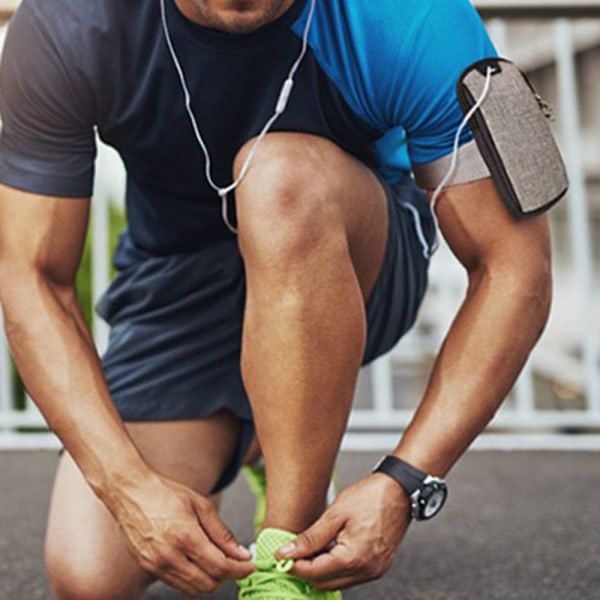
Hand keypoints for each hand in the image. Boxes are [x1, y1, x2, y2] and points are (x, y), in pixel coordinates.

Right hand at [105, 471, 254, 595]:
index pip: (220, 567)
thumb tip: (241, 553)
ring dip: (210, 580)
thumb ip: (222, 533)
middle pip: (208, 584)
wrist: (131, 493)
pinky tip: (198, 561)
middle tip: (236, 563)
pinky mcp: (147, 568)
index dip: (240, 570)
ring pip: (192, 589)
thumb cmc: (166, 493)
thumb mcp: (201, 505)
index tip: (251, 566)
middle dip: (227, 576)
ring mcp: (156, 565)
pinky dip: (192, 578)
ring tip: (219, 562)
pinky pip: (177, 583)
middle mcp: (169, 556)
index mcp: (185, 537)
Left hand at [276, 473, 410, 589]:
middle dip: (306, 569)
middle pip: (324, 583)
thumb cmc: (371, 497)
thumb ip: (310, 538)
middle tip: (295, 549)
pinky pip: (350, 575)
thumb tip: (287, 552)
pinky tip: (332, 546)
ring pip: (337, 581)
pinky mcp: (378, 566)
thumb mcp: (335, 514)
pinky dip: (336, 565)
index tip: (281, 556)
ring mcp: (374, 571)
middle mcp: (366, 570)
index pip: (314, 574)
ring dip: (321, 568)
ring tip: (316, 544)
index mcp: (354, 558)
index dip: (294, 565)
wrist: (400, 491)